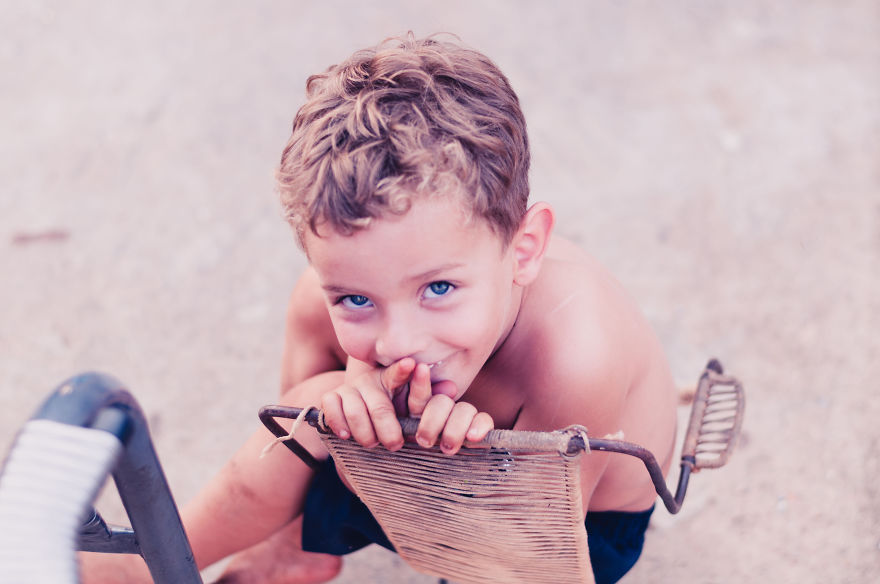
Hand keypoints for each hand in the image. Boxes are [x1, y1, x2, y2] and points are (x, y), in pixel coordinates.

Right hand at [321, 359, 492, 454]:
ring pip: (355, 411)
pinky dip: (339, 423)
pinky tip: (346, 435)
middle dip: (388, 430)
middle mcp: (370, 381)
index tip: (412, 365)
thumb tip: (452, 388)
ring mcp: (350, 388)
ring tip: (372, 443)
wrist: (357, 414)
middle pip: (380, 407)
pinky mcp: (331, 396)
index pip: (398, 373)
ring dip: (365, 433)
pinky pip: (332, 408)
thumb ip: (429, 398)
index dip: (403, 370)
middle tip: (395, 445)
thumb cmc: (391, 410)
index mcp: (392, 379)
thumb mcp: (409, 404)